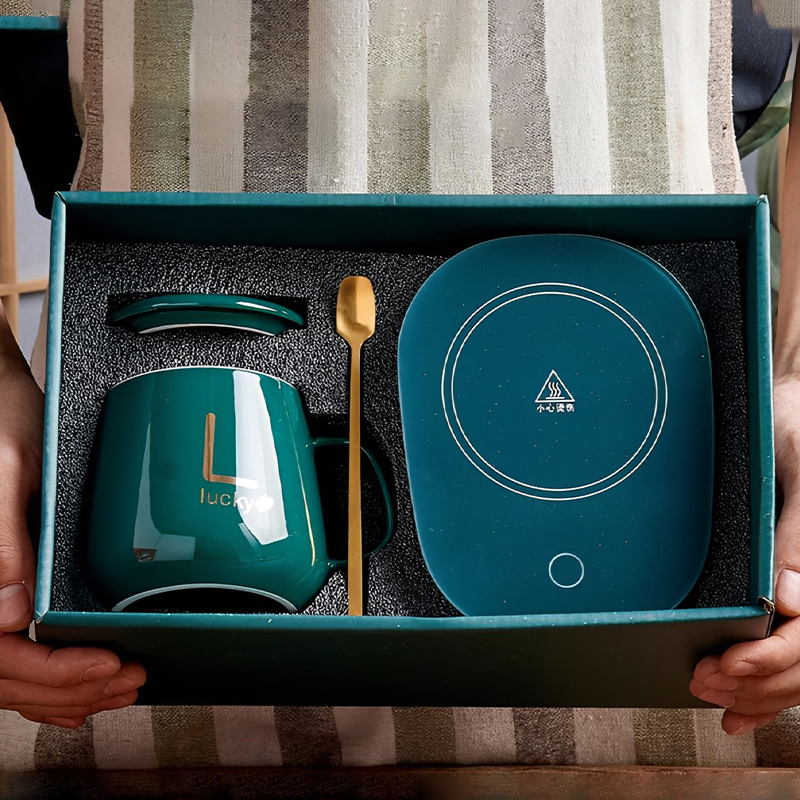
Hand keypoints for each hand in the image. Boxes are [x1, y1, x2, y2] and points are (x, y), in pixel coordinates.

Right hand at [0, 354, 145, 726]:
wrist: (0, 399)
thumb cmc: (0, 421)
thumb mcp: (7, 470)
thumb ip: (2, 540)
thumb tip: (10, 613)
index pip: (0, 652)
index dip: (55, 671)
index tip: (109, 663)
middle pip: (9, 673)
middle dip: (73, 688)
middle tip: (133, 679)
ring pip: (12, 672)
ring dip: (65, 691)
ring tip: (121, 686)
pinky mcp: (1, 587)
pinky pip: (13, 652)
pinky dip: (47, 680)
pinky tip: (78, 689)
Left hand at [690, 374, 799, 733]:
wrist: (786, 408)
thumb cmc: (792, 426)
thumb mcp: (798, 468)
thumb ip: (798, 532)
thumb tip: (792, 598)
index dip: (773, 660)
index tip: (728, 662)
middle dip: (755, 681)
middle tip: (702, 681)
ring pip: (799, 668)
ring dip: (757, 691)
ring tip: (712, 696)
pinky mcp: (796, 592)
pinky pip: (790, 652)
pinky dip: (767, 689)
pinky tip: (742, 708)